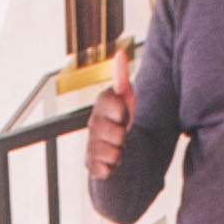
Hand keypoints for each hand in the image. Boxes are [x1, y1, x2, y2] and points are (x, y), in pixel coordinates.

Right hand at [80, 44, 138, 191]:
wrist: (131, 155)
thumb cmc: (125, 125)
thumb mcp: (127, 100)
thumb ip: (121, 80)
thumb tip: (119, 54)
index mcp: (102, 108)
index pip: (104, 101)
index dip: (117, 109)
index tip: (124, 115)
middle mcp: (94, 126)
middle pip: (103, 128)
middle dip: (119, 134)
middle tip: (125, 135)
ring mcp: (92, 146)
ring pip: (101, 149)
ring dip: (116, 153)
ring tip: (121, 151)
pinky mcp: (92, 166)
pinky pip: (97, 168)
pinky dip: (106, 169)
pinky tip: (112, 166)